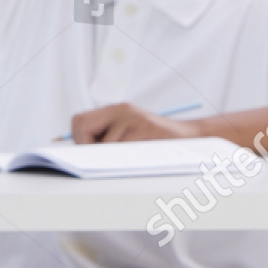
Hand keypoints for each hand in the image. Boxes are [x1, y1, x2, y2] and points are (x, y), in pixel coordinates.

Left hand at [70, 103, 199, 143]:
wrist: (187, 136)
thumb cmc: (155, 140)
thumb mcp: (129, 132)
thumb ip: (105, 136)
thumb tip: (79, 151)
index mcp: (115, 110)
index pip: (79, 121)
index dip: (79, 139)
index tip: (91, 151)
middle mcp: (121, 109)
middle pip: (82, 126)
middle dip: (86, 146)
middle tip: (102, 156)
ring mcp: (133, 117)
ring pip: (103, 143)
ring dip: (112, 156)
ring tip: (129, 155)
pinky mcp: (146, 128)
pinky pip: (122, 147)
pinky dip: (126, 157)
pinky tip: (139, 155)